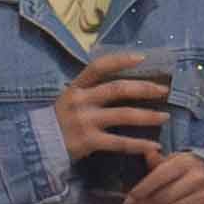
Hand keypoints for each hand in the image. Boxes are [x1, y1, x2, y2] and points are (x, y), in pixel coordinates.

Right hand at [52, 51, 172, 168]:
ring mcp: (84, 121)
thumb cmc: (60, 120)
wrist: (38, 146)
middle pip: (117, 89)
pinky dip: (139, 144)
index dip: (121, 60)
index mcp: (76, 86)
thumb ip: (90, 90)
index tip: (142, 58)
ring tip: (165, 116)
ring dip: (148, 116)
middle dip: (144, 88)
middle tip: (163, 90)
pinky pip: (119, 143)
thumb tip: (124, 82)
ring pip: (123, 115)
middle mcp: (80, 101)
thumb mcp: (70, 98)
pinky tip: (154, 145)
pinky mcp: (88, 142)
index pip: (99, 66)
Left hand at [120, 147, 203, 203]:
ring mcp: (203, 199)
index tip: (128, 199)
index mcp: (186, 163)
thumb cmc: (186, 168)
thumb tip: (146, 152)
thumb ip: (157, 160)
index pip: (158, 178)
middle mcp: (197, 180)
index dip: (140, 191)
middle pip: (161, 199)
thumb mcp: (173, 160)